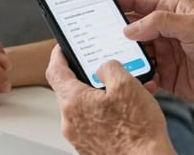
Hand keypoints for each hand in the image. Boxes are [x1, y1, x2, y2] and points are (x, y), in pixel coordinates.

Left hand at [46, 46, 174, 154]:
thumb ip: (109, 67)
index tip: (62, 48)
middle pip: (71, 89)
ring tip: (126, 92)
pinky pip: (94, 122)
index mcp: (74, 102)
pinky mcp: (92, 147)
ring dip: (102, 95)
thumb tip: (104, 67)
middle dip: (88, 76)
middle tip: (104, 69)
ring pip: (86, 106)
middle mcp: (71, 122)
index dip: (59, 55)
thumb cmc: (138, 131)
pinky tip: (127, 110)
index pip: (55, 71)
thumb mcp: (126, 83)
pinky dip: (106, 112)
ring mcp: (80, 137)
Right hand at [117, 0, 193, 111]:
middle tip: (95, 33)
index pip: (141, 0)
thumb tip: (131, 27)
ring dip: (124, 55)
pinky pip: (145, 74)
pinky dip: (137, 76)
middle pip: (133, 26)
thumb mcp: (193, 26)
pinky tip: (133, 78)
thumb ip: (160, 22)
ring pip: (136, 51)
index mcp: (174, 11)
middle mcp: (168, 31)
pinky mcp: (168, 76)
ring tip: (110, 57)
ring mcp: (167, 53)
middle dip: (115, 29)